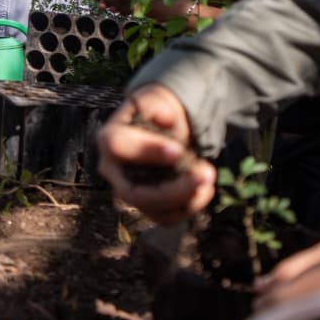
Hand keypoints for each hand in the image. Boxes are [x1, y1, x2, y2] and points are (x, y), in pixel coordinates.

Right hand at [95, 85, 214, 224]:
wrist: (160, 129)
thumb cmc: (156, 113)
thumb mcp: (157, 102)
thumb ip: (159, 107)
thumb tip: (167, 119)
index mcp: (109, 139)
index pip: (118, 147)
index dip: (147, 151)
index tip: (178, 151)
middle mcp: (112, 171)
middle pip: (134, 192)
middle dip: (174, 188)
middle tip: (207, 173)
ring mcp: (126, 192)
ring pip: (152, 209)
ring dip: (186, 198)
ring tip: (210, 177)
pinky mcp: (145, 206)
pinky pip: (165, 217)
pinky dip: (189, 207)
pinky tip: (206, 189)